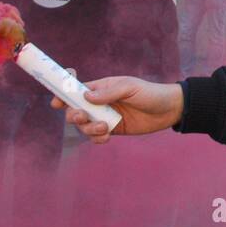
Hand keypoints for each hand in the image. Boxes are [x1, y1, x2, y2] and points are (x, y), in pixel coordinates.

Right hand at [52, 75, 183, 144]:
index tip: (56, 102)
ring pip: (84, 125)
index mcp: (101, 88)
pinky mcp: (113, 130)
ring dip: (88, 128)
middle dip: (73, 115)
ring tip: (105, 127)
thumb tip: (86, 97)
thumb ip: (109, 92)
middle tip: (82, 116)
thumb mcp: (130, 88)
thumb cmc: (150, 93)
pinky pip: (96, 137)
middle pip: (74, 110)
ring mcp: (105, 117)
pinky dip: (97, 139)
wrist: (169, 110)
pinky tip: (107, 136)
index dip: (62, 93)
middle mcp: (99, 102)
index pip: (75, 89)